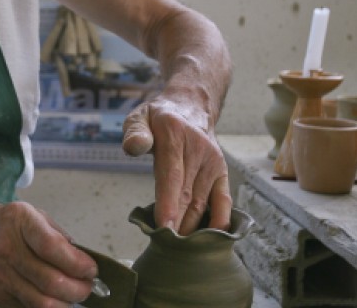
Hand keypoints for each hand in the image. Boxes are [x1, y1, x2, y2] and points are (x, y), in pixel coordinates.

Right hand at [0, 201, 96, 307]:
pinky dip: (47, 307)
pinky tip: (54, 299)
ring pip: (42, 303)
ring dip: (66, 304)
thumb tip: (79, 255)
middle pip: (51, 282)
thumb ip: (54, 232)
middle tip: (88, 285)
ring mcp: (1, 277)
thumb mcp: (27, 212)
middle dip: (79, 289)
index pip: (52, 248)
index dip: (77, 263)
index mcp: (19, 222)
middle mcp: (9, 250)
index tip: (91, 268)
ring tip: (74, 295)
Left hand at [122, 99, 231, 234]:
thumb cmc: (159, 117)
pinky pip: (223, 201)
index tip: (164, 227)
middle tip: (166, 247)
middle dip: (178, 224)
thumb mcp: (139, 116)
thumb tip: (133, 147)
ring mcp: (213, 162)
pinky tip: (208, 240)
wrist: (190, 106)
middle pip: (188, 195)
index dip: (168, 203)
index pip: (172, 174)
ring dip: (192, 228)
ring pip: (203, 203)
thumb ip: (135, 132)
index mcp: (175, 135)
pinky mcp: (222, 173)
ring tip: (179, 249)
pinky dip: (218, 222)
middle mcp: (199, 150)